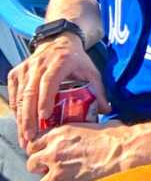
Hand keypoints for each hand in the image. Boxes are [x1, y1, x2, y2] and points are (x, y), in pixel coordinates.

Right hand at [8, 33, 110, 147]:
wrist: (60, 42)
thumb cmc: (77, 60)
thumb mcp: (91, 72)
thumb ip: (99, 91)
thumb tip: (106, 111)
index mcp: (60, 61)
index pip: (49, 81)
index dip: (45, 99)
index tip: (44, 117)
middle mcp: (40, 63)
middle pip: (30, 91)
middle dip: (29, 117)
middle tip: (32, 137)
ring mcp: (26, 68)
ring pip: (20, 96)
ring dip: (21, 118)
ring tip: (25, 137)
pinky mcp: (17, 73)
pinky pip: (14, 94)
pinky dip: (16, 110)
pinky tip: (21, 125)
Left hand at [25, 121, 130, 180]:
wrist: (123, 152)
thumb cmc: (115, 137)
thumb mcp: (94, 126)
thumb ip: (80, 131)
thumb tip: (82, 133)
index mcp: (59, 133)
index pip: (34, 142)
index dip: (38, 148)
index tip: (44, 151)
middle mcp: (53, 151)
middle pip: (32, 163)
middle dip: (40, 165)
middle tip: (51, 166)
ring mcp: (58, 170)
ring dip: (50, 179)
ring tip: (63, 177)